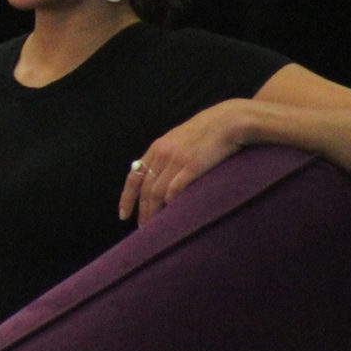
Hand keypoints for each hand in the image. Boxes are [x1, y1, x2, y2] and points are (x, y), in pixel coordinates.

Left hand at [120, 98, 253, 224]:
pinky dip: (170, 203)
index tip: (123, 215)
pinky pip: (175, 188)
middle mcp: (162, 154)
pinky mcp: (192, 165)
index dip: (126, 198)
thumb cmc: (207, 132)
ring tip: (155, 227)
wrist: (227, 121)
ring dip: (154, 212)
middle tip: (143, 229)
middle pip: (145, 188)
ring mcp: (176, 160)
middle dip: (142, 211)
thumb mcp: (179, 140)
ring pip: (157, 192)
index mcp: (156, 148)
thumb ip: (167, 156)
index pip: (134, 177)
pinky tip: (171, 214)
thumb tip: (160, 176)